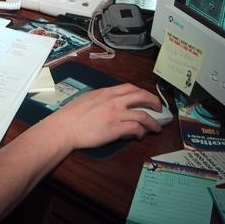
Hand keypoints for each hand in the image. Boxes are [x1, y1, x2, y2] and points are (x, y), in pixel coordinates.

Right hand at [47, 83, 162, 149]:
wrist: (65, 127)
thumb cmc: (71, 115)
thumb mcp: (88, 99)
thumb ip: (102, 99)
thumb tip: (111, 104)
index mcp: (106, 92)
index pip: (130, 87)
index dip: (142, 92)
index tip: (147, 97)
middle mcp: (113, 101)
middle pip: (141, 96)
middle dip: (154, 102)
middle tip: (159, 109)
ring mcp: (115, 114)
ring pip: (143, 115)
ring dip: (153, 122)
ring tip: (156, 128)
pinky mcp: (115, 129)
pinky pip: (135, 128)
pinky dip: (141, 132)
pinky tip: (140, 135)